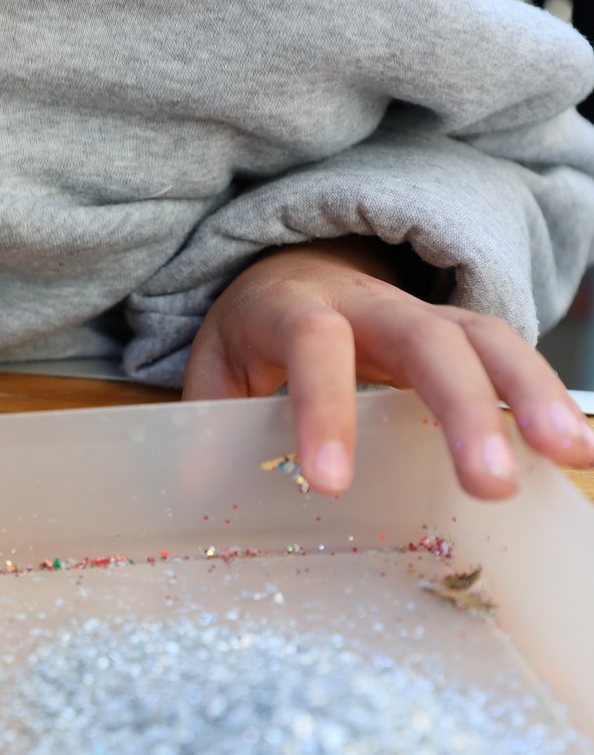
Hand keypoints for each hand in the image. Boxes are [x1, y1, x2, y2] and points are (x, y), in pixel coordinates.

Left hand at [183, 237, 593, 498]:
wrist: (291, 267)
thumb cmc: (254, 334)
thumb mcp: (215, 367)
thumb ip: (207, 422)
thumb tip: (199, 487)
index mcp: (294, 308)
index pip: (314, 348)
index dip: (324, 410)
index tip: (329, 483)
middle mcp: (369, 304)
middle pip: (424, 339)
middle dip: (462, 408)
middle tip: (491, 484)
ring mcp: (423, 314)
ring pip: (485, 338)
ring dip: (530, 395)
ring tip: (572, 456)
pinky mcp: (459, 334)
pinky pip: (508, 356)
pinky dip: (543, 397)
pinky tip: (578, 450)